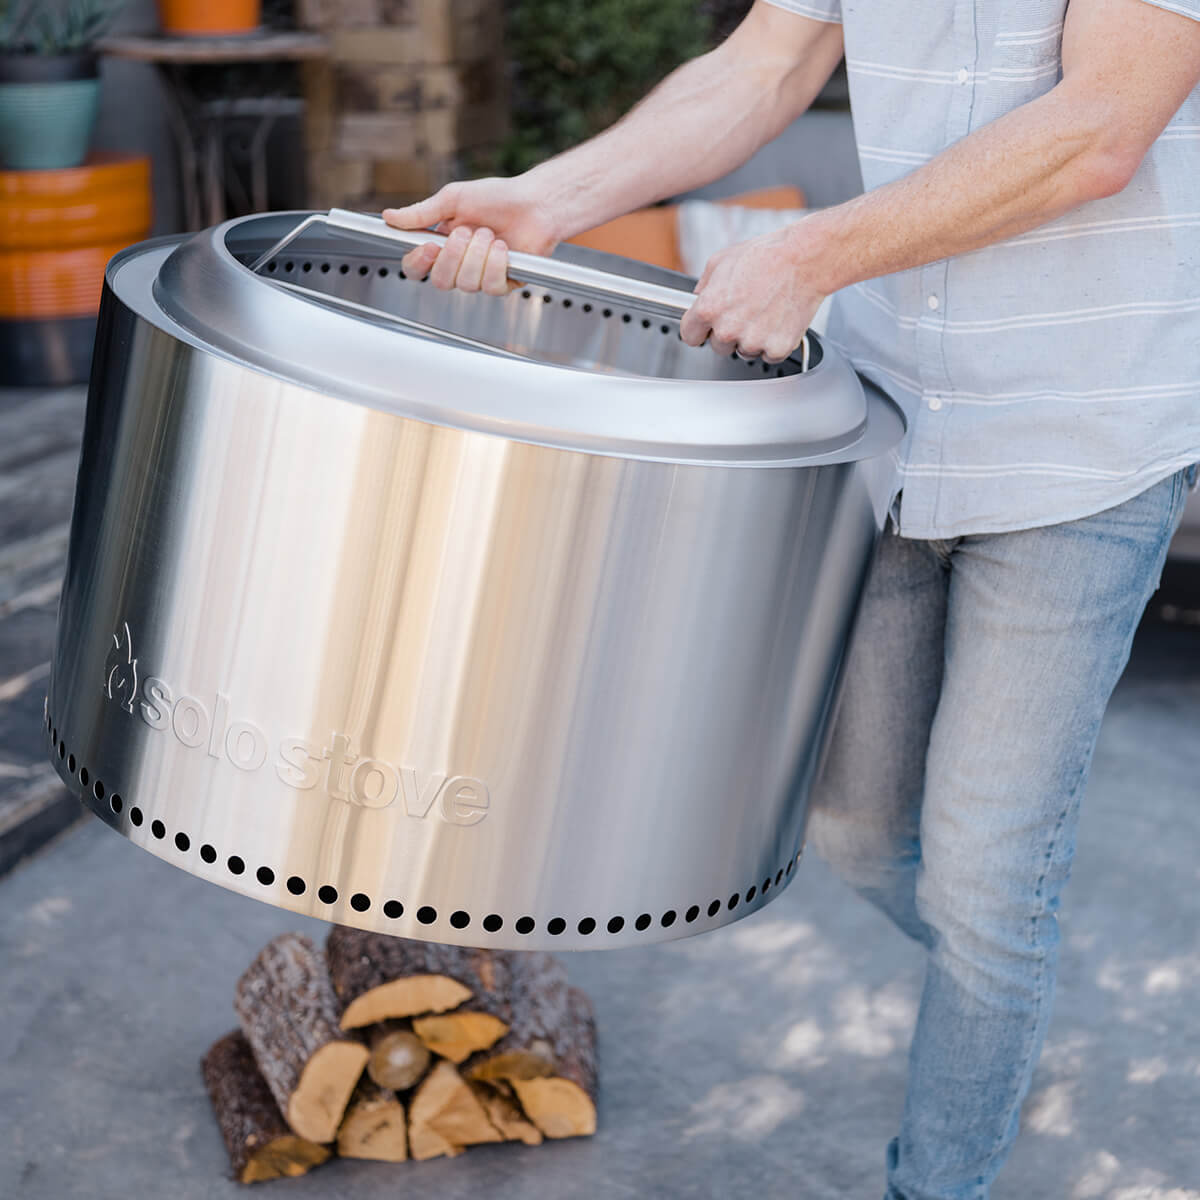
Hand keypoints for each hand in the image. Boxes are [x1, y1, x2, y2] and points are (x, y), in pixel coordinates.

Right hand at [382, 176, 558, 295]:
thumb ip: (421, 213)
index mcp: (442, 245)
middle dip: (455, 255)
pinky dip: (497, 263)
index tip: (428, 247)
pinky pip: (490, 286)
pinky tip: (504, 248)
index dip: (417, 263)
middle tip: (468, 231)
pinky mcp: (503, 284)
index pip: (416, 268)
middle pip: (440, 281)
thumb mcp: (453, 199)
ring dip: (479, 254)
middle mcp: (459, 265)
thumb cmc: (498, 198)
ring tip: (491, 234)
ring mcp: (480, 277)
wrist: (536, 204)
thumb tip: (389, 216)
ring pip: (466, 284)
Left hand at [679, 224, 825, 362]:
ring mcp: (753, 342)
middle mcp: (728, 329)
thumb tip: (698, 298)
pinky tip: (777, 319)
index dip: (698, 330)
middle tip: (745, 310)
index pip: (689, 336)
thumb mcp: (721, 261)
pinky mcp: (776, 348)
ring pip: (743, 351)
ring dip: (751, 338)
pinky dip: (773, 342)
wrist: (804, 259)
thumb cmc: (766, 256)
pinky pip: (767, 355)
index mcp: (709, 309)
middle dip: (728, 332)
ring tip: (764, 310)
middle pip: (718, 347)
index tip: (705, 328)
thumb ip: (703, 286)